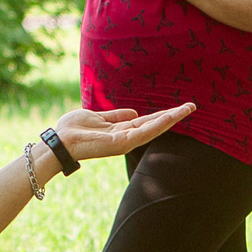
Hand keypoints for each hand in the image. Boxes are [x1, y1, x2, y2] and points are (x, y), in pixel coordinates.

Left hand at [52, 103, 194, 164]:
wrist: (60, 142)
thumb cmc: (74, 129)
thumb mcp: (97, 116)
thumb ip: (116, 116)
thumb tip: (134, 113)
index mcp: (121, 130)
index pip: (147, 121)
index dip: (163, 114)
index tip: (180, 107)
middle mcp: (126, 137)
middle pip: (154, 125)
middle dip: (173, 116)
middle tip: (192, 106)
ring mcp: (125, 142)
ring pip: (153, 128)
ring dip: (171, 118)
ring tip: (187, 109)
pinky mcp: (120, 144)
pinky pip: (143, 133)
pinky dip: (157, 125)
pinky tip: (170, 117)